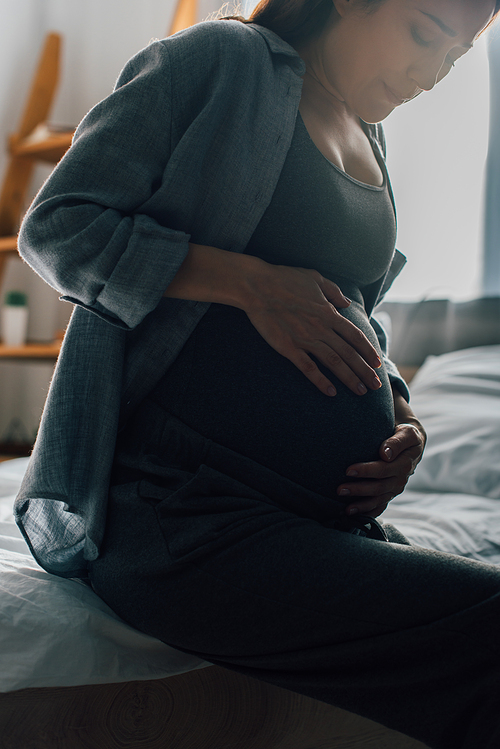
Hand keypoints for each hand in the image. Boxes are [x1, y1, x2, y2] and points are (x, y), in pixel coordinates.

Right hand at [243, 264, 382, 396]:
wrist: (257, 286)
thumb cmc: (284, 278)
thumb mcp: (314, 277)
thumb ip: (333, 291)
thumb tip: (347, 303)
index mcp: (328, 312)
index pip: (355, 336)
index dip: (368, 351)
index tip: (377, 363)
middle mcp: (321, 328)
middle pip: (349, 353)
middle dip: (365, 371)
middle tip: (376, 386)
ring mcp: (305, 339)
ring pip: (334, 362)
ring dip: (349, 378)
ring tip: (360, 392)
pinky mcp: (288, 348)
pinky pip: (308, 368)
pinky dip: (321, 381)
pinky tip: (331, 393)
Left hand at [337, 389, 426, 517]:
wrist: (411, 444)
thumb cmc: (404, 434)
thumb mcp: (406, 433)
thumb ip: (396, 442)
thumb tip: (385, 453)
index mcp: (405, 463)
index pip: (384, 469)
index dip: (366, 471)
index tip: (348, 470)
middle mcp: (401, 479)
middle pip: (379, 487)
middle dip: (359, 490)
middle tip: (339, 489)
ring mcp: (395, 488)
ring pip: (378, 500)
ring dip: (362, 505)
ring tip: (345, 509)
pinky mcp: (390, 493)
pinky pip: (380, 506)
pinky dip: (368, 513)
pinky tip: (355, 515)